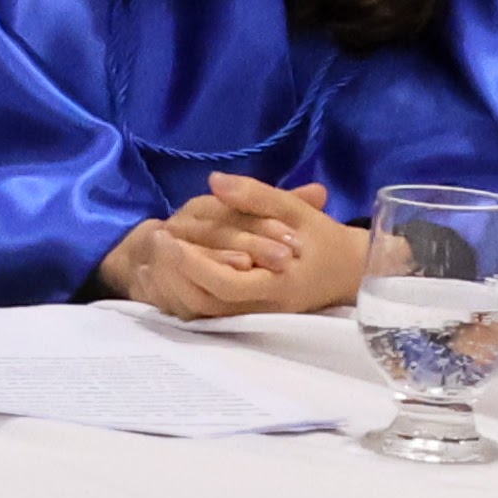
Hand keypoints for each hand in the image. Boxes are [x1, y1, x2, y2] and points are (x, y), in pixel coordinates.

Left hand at [105, 177, 363, 319]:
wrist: (344, 271)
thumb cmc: (321, 239)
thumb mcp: (297, 212)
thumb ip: (257, 196)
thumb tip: (215, 181)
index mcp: (278, 285)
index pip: (226, 284)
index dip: (192, 264)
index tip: (169, 236)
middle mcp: (260, 308)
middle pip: (203, 302)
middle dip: (172, 272)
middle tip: (157, 239)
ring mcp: (248, 316)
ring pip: (196, 311)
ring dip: (168, 283)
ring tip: (153, 251)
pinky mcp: (239, 315)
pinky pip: (199, 313)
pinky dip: (175, 293)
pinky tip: (159, 268)